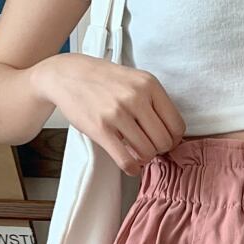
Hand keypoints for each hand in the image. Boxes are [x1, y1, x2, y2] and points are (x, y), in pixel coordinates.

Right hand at [32, 53, 186, 175]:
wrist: (66, 75)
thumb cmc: (104, 81)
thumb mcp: (135, 80)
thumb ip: (154, 103)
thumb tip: (172, 136)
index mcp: (149, 84)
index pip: (177, 126)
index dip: (172, 138)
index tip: (162, 140)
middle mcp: (135, 97)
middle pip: (164, 142)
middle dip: (158, 149)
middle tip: (147, 146)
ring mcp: (117, 113)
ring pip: (148, 152)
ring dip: (144, 158)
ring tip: (136, 152)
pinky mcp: (101, 129)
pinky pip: (127, 160)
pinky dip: (132, 168)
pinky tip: (130, 165)